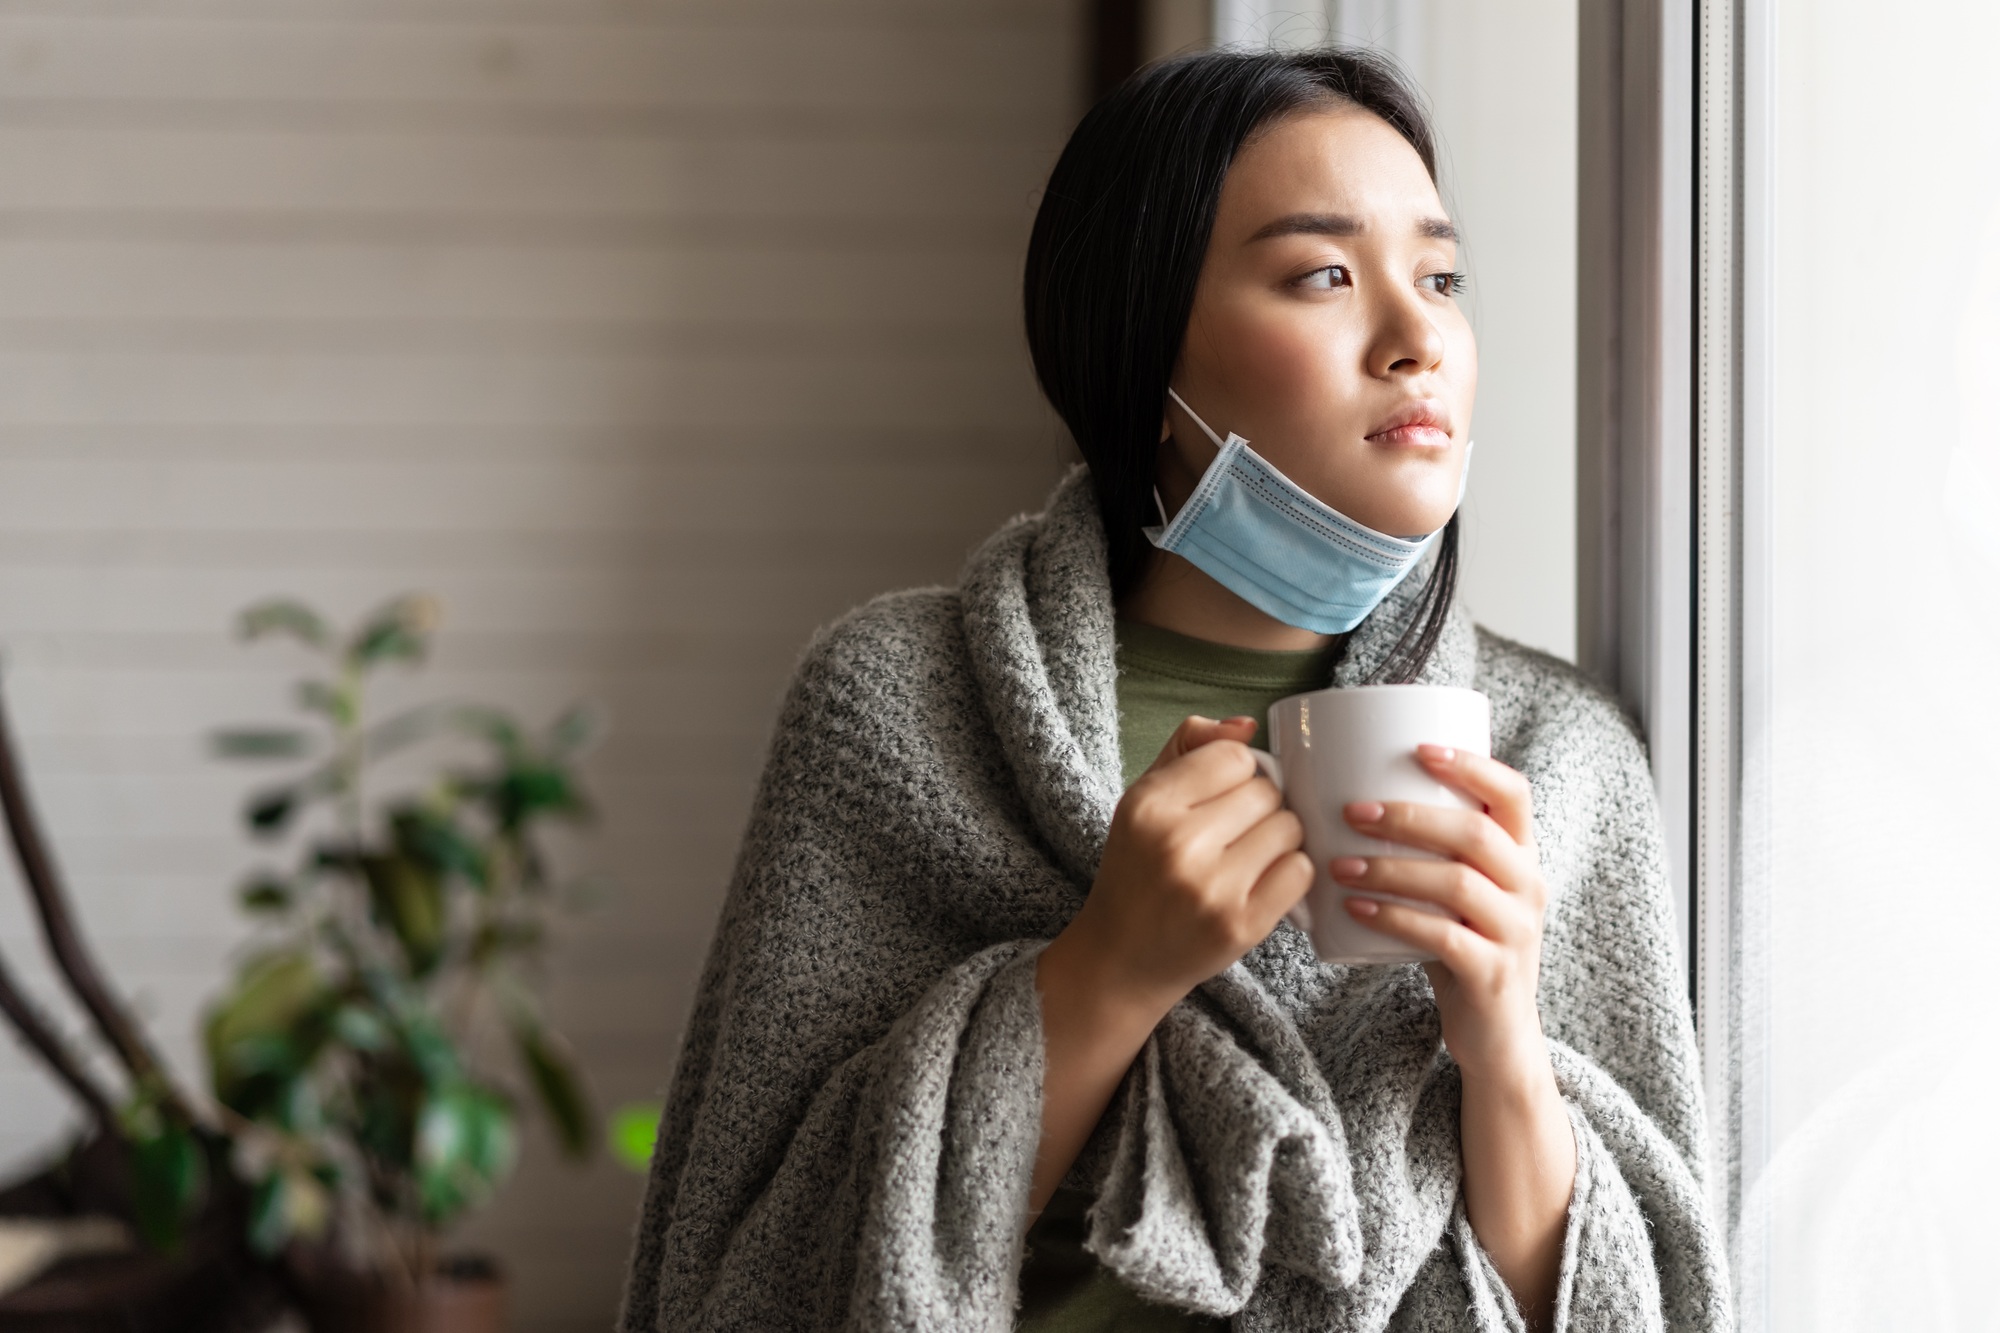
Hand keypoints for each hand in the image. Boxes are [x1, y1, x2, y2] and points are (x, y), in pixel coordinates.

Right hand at [1066, 714, 1312, 1013]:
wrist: (1123, 958)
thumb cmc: (1138, 870)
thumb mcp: (1143, 800)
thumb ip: (1189, 748)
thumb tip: (1246, 724)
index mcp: (1149, 805)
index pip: (1234, 757)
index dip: (1239, 774)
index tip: (1224, 798)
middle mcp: (1178, 843)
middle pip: (1267, 792)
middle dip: (1261, 807)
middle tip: (1236, 833)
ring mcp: (1212, 887)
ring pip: (1290, 828)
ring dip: (1279, 839)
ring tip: (1249, 857)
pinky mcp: (1242, 925)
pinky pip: (1300, 871)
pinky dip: (1290, 873)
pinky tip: (1262, 882)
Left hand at [1331, 744, 1574, 1326]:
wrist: (1495, 1040)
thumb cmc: (1460, 949)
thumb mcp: (1456, 895)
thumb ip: (1425, 852)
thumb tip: (1338, 797)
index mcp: (1521, 857)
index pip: (1514, 794)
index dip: (1471, 765)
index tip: (1419, 748)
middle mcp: (1529, 888)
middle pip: (1476, 833)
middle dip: (1410, 816)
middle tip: (1351, 811)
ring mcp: (1516, 933)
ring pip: (1458, 883)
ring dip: (1392, 868)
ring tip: (1339, 864)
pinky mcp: (1493, 976)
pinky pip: (1443, 938)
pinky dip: (1395, 920)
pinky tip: (1354, 911)